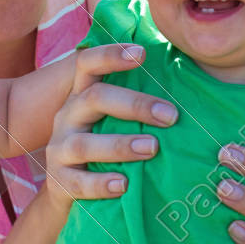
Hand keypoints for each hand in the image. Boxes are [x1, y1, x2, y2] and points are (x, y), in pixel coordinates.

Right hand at [44, 43, 179, 215]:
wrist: (67, 190)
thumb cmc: (104, 149)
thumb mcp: (111, 122)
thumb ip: (135, 107)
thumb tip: (185, 93)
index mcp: (82, 96)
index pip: (88, 64)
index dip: (111, 55)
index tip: (142, 53)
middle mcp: (67, 117)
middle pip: (94, 98)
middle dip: (134, 105)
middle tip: (170, 116)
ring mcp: (59, 149)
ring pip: (84, 143)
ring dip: (120, 145)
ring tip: (152, 148)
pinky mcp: (59, 181)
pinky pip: (78, 182)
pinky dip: (101, 184)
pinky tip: (123, 184)